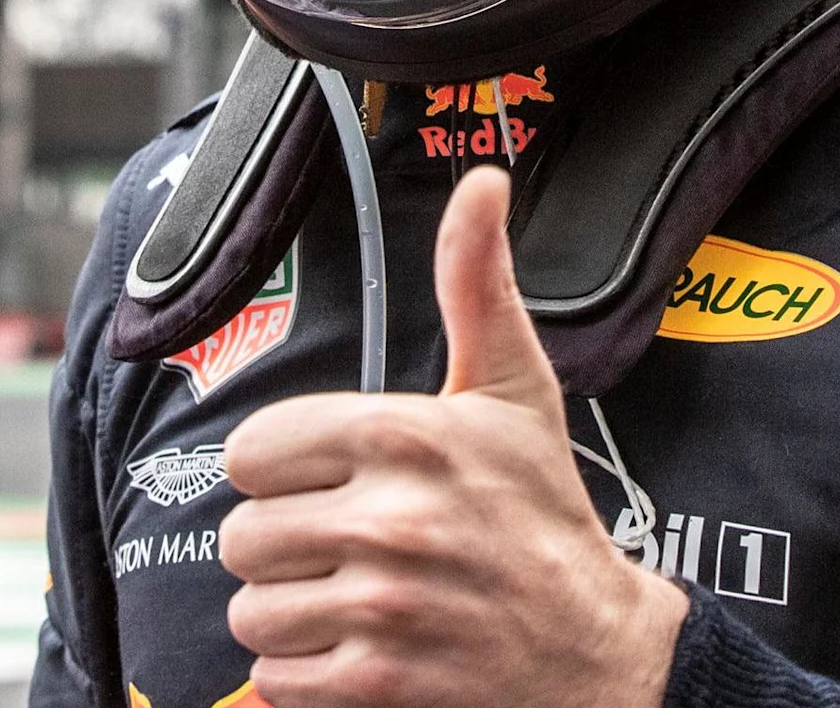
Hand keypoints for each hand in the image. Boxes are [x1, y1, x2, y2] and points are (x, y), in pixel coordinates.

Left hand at [219, 164, 689, 707]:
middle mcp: (390, 519)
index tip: (331, 482)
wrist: (596, 651)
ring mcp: (385, 606)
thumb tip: (483, 181)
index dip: (284, 470)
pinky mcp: (379, 683)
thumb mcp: (512, 391)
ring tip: (351, 599)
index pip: (252, 450)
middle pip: (243, 534)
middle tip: (344, 547)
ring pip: (252, 609)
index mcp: (405, 435)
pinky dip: (304, 672)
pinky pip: (277, 676)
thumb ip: (476, 284)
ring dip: (291, 612)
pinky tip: (357, 648)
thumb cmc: (542, 515)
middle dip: (285, 546)